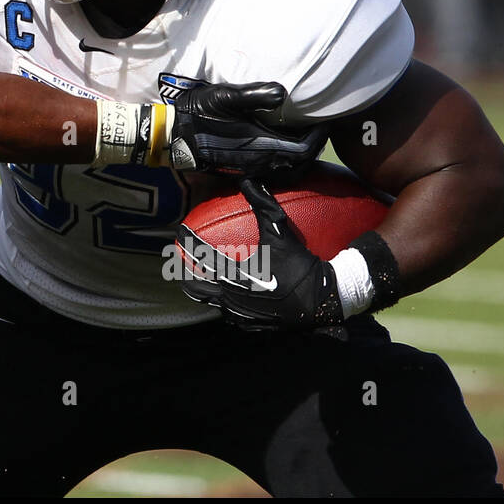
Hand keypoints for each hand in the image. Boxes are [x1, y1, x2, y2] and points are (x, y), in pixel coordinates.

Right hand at [166, 82, 325, 174]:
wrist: (173, 135)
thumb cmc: (199, 113)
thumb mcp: (225, 96)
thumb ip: (255, 94)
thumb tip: (284, 93)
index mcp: (261, 145)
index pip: (304, 148)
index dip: (320, 136)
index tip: (326, 119)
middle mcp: (261, 162)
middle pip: (301, 161)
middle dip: (315, 145)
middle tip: (320, 126)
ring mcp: (252, 169)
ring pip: (289, 169)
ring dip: (303, 156)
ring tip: (306, 136)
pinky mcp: (243, 170)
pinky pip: (275, 173)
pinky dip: (287, 163)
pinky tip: (284, 149)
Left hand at [179, 177, 343, 329]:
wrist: (323, 300)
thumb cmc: (300, 266)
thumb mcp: (280, 233)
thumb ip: (263, 205)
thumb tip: (249, 180)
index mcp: (235, 275)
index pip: (200, 255)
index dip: (187, 240)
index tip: (179, 230)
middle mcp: (232, 296)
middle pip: (196, 286)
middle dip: (184, 272)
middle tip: (180, 259)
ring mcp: (241, 313)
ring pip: (211, 302)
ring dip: (202, 288)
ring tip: (198, 276)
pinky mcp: (252, 323)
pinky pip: (229, 314)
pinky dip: (222, 302)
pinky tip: (225, 295)